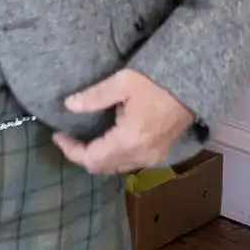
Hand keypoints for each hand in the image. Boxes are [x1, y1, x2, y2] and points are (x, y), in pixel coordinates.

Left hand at [53, 69, 193, 174]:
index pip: (91, 158)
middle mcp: (141, 155)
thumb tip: (68, 105)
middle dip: (81, 155)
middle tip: (67, 137)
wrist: (192, 85)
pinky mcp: (159, 154)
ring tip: (83, 139)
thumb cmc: (157, 81)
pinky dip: (112, 157)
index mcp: (130, 140)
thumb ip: (94, 96)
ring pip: (116, 168)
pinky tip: (105, 141)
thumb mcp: (123, 82)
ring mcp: (153, 157)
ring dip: (97, 158)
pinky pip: (129, 163)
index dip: (70, 150)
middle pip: (101, 167)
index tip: (57, 135)